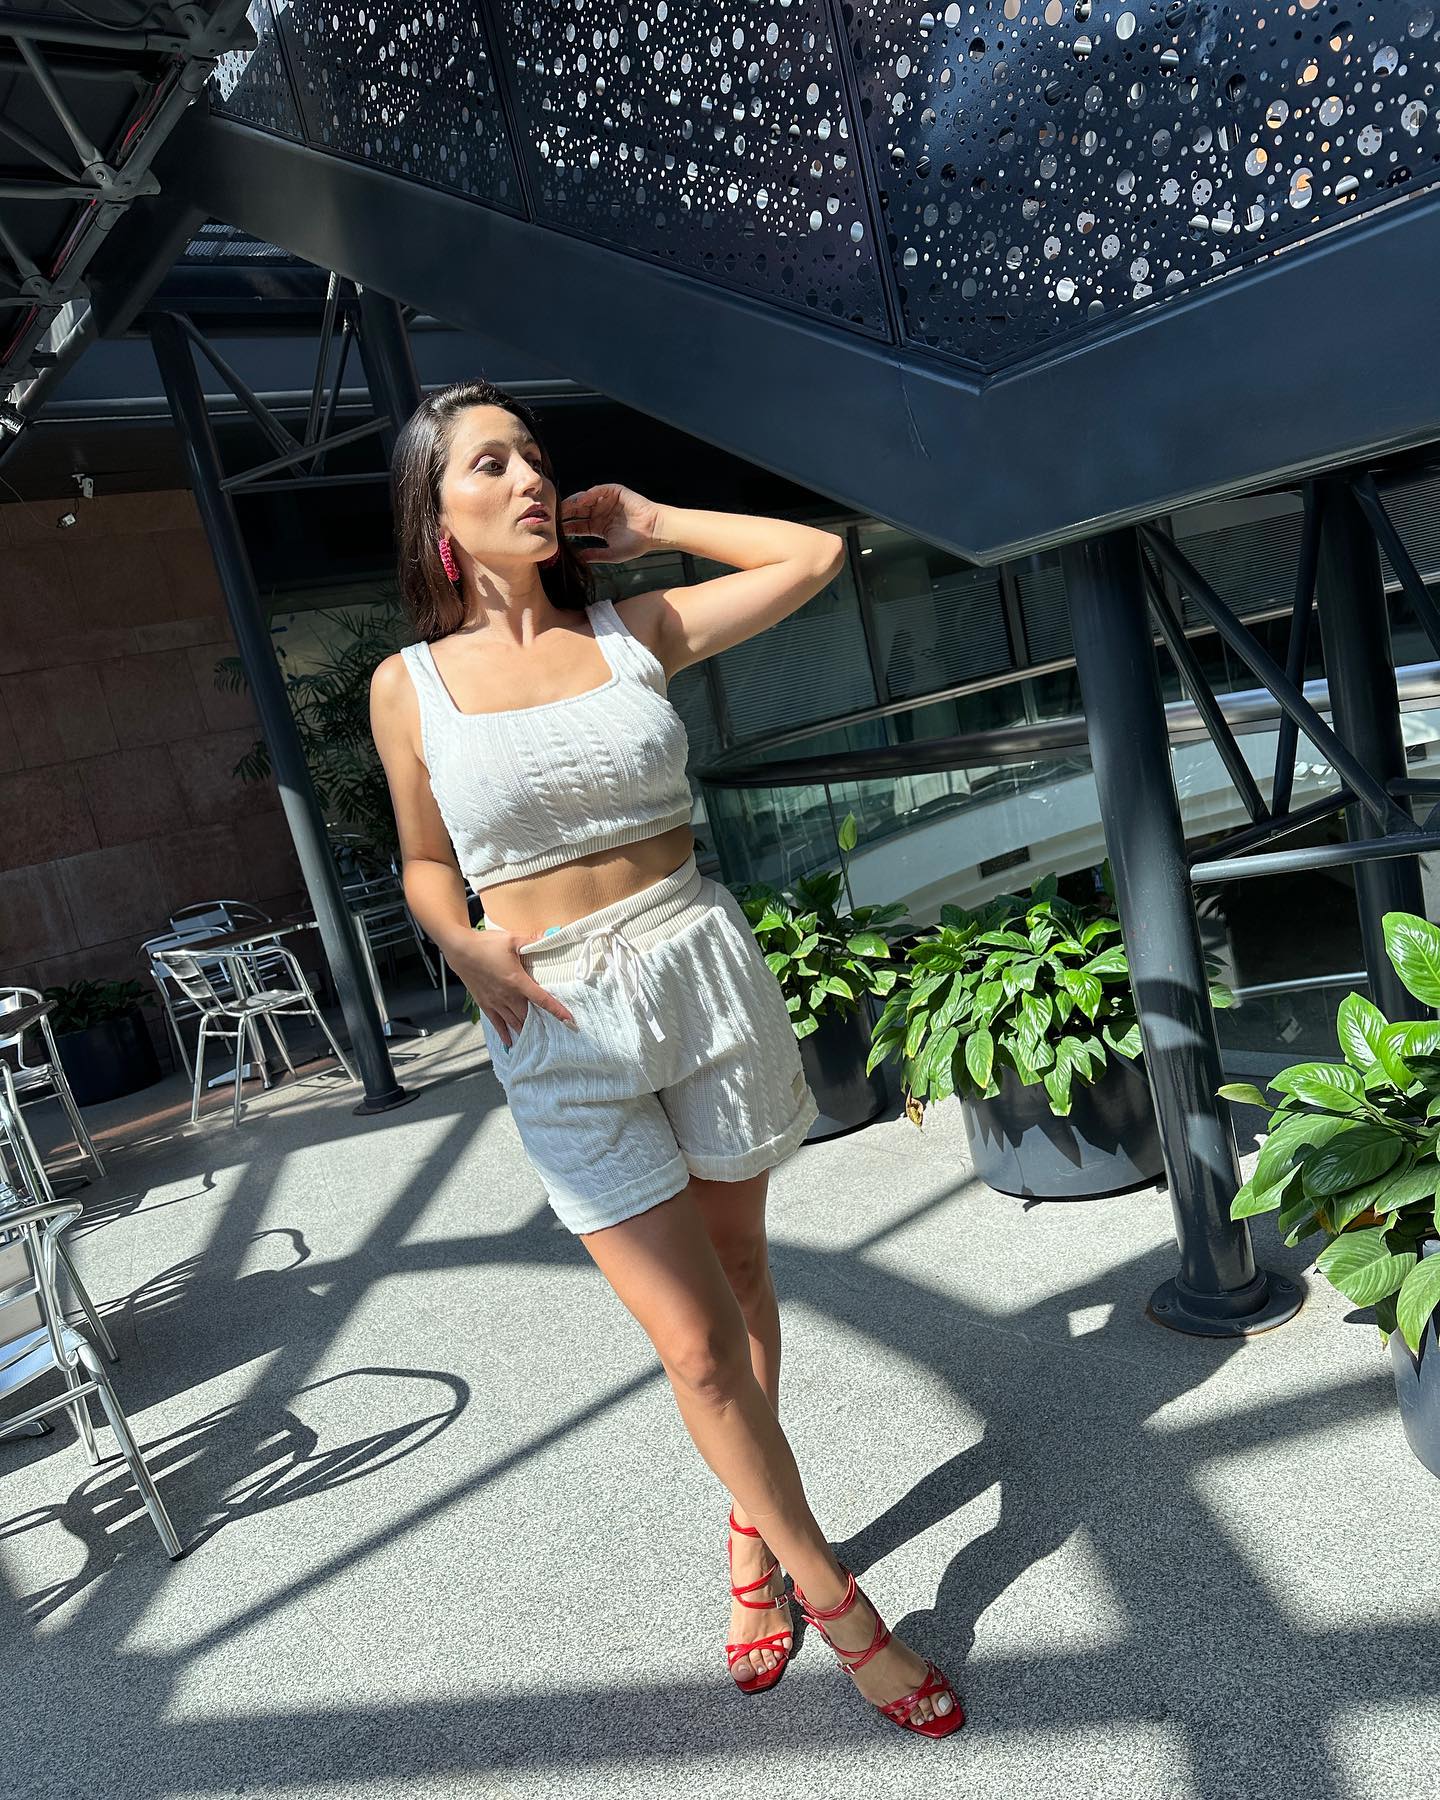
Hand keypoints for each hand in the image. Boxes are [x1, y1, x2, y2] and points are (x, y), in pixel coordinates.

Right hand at [450, 926, 575, 1046]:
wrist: (459, 950)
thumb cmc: (486, 944)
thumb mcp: (512, 939)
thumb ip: (532, 941)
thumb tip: (549, 936)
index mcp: (517, 981)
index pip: (542, 999)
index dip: (557, 1010)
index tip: (569, 1020)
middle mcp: (507, 996)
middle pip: (528, 1015)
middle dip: (540, 1023)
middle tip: (553, 1030)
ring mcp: (495, 1002)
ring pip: (514, 1021)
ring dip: (525, 1029)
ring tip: (535, 1038)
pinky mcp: (484, 1003)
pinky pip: (496, 1023)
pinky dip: (504, 1033)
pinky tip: (510, 1042)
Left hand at [558, 483, 664, 563]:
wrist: (655, 531)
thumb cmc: (637, 544)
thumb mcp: (612, 553)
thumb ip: (594, 555)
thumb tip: (576, 559)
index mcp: (598, 527)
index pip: (577, 526)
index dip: (567, 528)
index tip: (555, 532)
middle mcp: (600, 513)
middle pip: (578, 512)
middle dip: (566, 514)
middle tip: (553, 517)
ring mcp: (606, 502)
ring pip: (585, 500)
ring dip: (574, 503)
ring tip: (564, 508)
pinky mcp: (615, 492)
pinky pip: (599, 490)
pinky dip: (590, 494)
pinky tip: (582, 501)